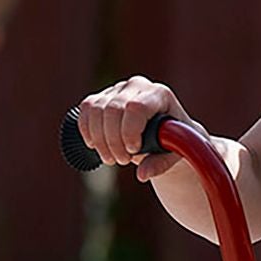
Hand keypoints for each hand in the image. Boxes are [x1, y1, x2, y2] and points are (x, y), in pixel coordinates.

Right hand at [74, 76, 193, 182]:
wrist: (165, 134)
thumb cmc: (173, 141)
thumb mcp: (174, 153)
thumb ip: (161, 163)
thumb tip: (142, 175)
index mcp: (159, 95)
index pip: (137, 107)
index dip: (129, 131)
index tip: (133, 151)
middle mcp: (138, 86)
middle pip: (113, 109)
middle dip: (113, 140)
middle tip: (122, 161)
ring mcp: (118, 89)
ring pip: (96, 109)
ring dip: (100, 139)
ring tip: (112, 158)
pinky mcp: (102, 96)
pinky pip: (86, 109)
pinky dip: (87, 130)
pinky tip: (95, 145)